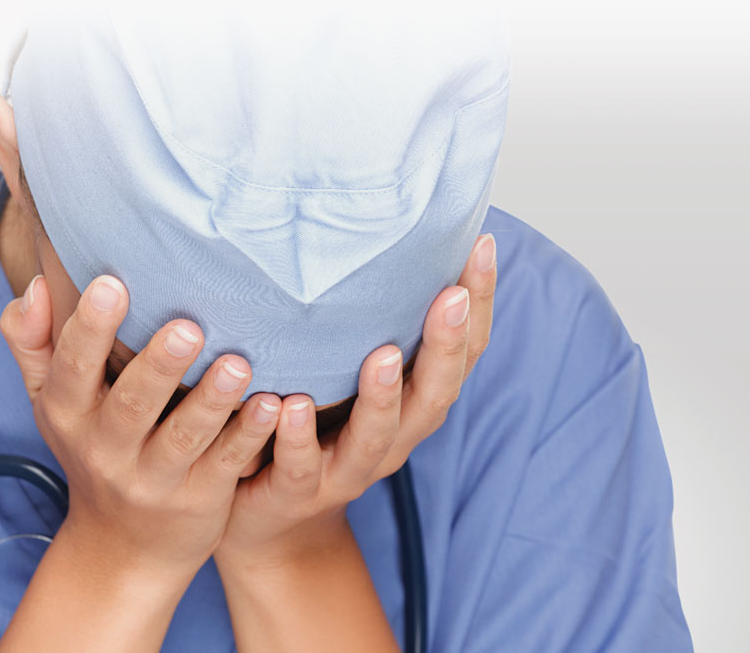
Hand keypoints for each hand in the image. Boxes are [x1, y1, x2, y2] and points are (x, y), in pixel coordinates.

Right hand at [0, 274, 279, 583]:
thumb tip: (38, 286)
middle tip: (187, 327)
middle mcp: (107, 450)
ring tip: (237, 364)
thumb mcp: (48, 402)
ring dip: (211, 400)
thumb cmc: (88, 449)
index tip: (111, 283)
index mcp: (69, 415)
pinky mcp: (200, 497)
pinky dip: (249, 435)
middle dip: (159, 365)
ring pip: (184, 437)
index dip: (89, 328)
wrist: (120, 547)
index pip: (72, 368)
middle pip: (132, 405)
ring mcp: (155, 478)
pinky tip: (270, 405)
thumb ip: (32, 342)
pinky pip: (225, 463)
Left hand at [214, 232, 498, 569]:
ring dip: (382, 396)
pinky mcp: (298, 491)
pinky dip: (299, 438)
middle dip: (446, 344)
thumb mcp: (342, 372)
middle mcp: (393, 437)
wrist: (269, 520)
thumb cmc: (314, 429)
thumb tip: (370, 230)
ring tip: (382, 356)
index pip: (462, 352)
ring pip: (377, 436)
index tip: (480, 244)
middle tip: (451, 294)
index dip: (478, 304)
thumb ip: (360, 322)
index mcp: (412, 404)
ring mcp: (347, 468)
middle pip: (435, 394)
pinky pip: (301, 466)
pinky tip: (292, 407)